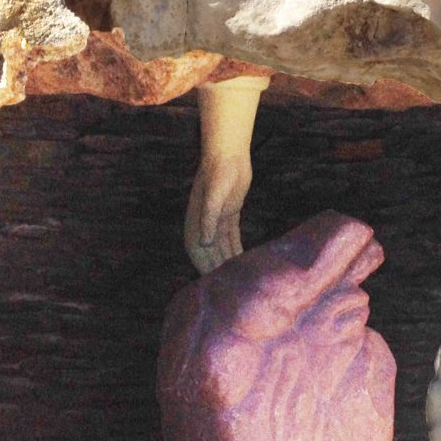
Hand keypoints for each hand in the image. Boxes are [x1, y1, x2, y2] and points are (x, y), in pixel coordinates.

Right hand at [184, 153, 251, 273]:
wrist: (228, 154)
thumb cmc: (218, 173)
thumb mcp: (213, 197)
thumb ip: (208, 219)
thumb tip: (204, 243)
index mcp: (196, 221)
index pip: (198, 251)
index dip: (204, 268)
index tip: (213, 284)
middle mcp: (205, 223)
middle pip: (210, 252)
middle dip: (218, 267)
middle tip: (229, 286)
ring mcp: (218, 218)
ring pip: (222, 246)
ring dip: (228, 260)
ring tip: (238, 277)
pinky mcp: (229, 213)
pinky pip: (232, 237)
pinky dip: (236, 248)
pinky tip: (243, 259)